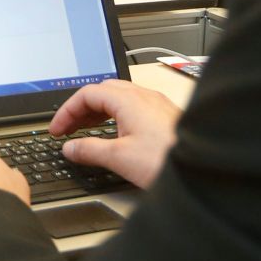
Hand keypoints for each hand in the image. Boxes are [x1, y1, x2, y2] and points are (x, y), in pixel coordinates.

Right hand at [49, 80, 181, 188]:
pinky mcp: (165, 117)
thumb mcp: (119, 158)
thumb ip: (89, 150)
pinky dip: (116, 117)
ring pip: (119, 99)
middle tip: (68, 127)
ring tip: (87, 130)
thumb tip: (70, 147)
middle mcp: (143, 96)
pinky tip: (115, 135)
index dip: (67, 111)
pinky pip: (133, 108)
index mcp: (128, 100)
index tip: (56, 129)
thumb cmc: (167, 159)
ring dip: (98, 112)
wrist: (204, 169)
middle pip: (102, 92)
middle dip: (81, 108)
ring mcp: (156, 105)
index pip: (87, 94)